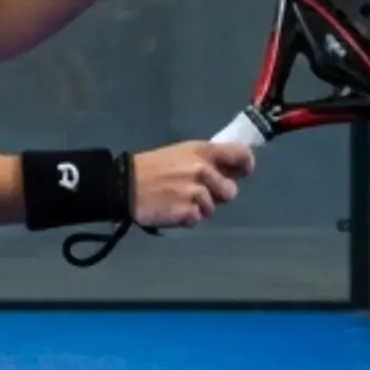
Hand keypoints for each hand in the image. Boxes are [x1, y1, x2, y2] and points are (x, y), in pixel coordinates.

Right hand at [131, 140, 252, 228]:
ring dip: (199, 208)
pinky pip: (196, 219)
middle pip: (230, 190)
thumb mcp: (180, 153)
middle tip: (198, 192)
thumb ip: (206, 159)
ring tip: (178, 200)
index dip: (245, 165)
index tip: (242, 172)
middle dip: (217, 194)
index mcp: (203, 151)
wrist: (123, 185)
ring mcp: (195, 192)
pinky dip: (186, 218)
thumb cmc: (151, 167)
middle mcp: (202, 170)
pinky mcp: (186, 211)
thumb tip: (230, 168)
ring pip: (212, 208)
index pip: (240, 154)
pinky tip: (171, 209)